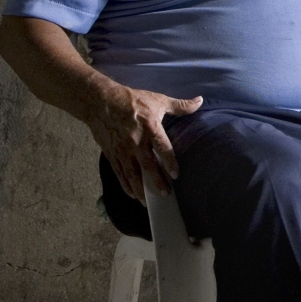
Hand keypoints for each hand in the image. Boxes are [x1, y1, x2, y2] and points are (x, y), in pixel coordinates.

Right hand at [86, 82, 203, 200]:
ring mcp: (122, 149)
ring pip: (132, 173)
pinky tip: (134, 195)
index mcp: (149, 127)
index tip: (175, 175)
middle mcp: (135, 141)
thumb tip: (200, 101)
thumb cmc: (132, 100)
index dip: (169, 162)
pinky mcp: (112, 153)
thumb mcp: (158, 100)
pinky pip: (119, 173)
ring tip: (149, 201)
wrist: (100, 102)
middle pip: (147, 165)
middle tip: (166, 194)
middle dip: (156, 181)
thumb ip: (180, 105)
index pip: (161, 147)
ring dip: (140, 188)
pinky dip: (126, 185)